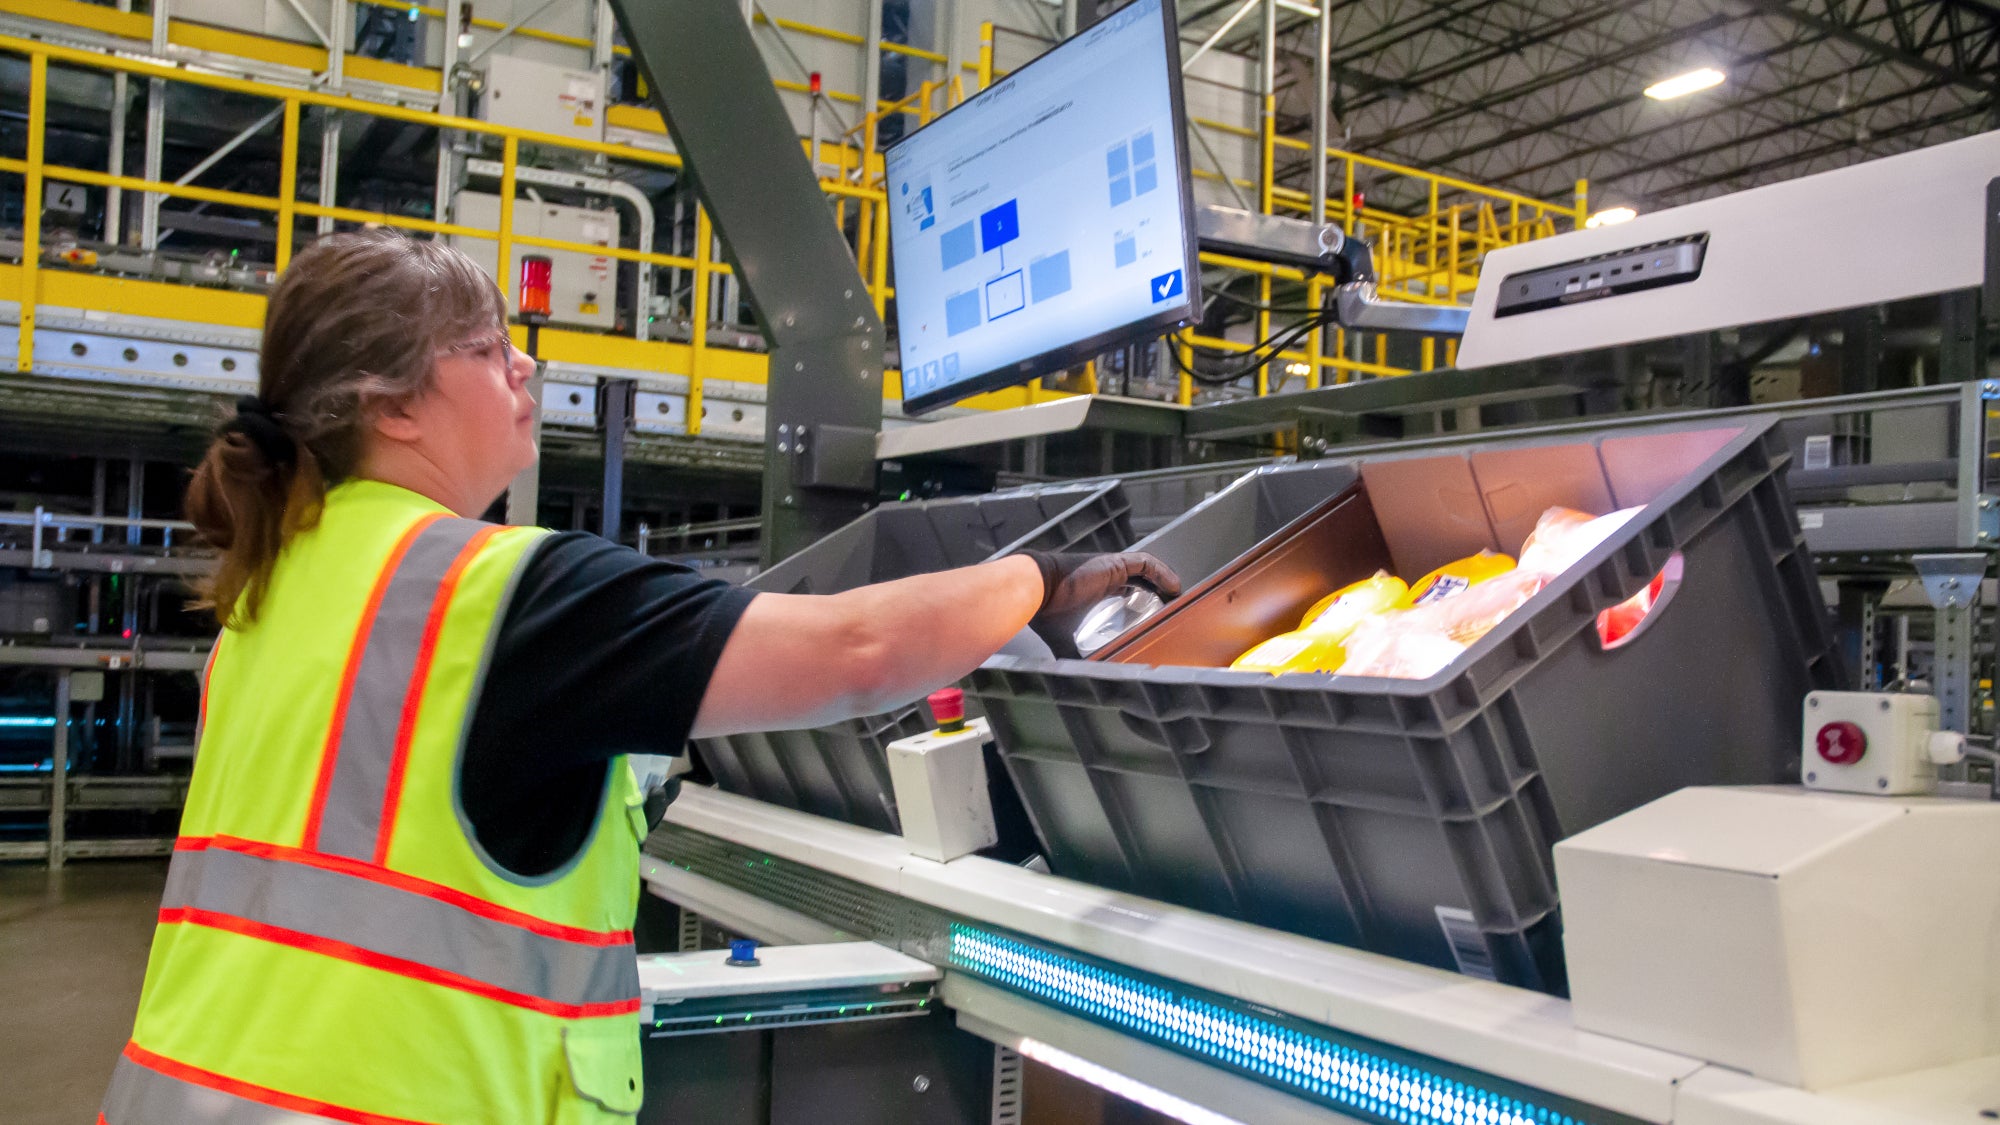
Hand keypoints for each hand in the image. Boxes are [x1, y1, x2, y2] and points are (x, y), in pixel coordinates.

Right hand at [1018, 550, 1181, 657]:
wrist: (1037, 588)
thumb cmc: (1047, 612)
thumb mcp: (1066, 640)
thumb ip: (1075, 656)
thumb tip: (1081, 679)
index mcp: (1095, 592)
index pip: (1126, 594)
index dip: (1144, 604)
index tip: (1156, 619)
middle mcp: (1105, 577)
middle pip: (1140, 582)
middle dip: (1158, 594)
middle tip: (1172, 611)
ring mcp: (1111, 568)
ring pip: (1146, 571)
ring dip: (1163, 582)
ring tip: (1177, 598)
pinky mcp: (1115, 563)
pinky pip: (1145, 563)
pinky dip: (1161, 572)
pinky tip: (1173, 586)